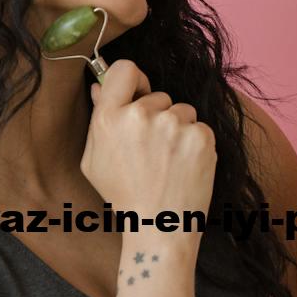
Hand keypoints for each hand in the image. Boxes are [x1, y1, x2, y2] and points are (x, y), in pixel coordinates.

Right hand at [81, 58, 216, 220]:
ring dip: (179, 129)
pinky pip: (200, 127)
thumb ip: (98, 119)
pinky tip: (185, 166)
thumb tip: (99, 86)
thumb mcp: (95, 160)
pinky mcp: (200, 137)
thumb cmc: (124, 196)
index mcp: (109, 118)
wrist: (160, 227)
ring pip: (182, 111)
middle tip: (152, 150)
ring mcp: (173, 125)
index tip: (139, 93)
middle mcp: (140, 115)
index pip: (124, 69)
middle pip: (158, 95)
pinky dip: (196, 144)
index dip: (134, 79)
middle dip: (158, 116)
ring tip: (169, 161)